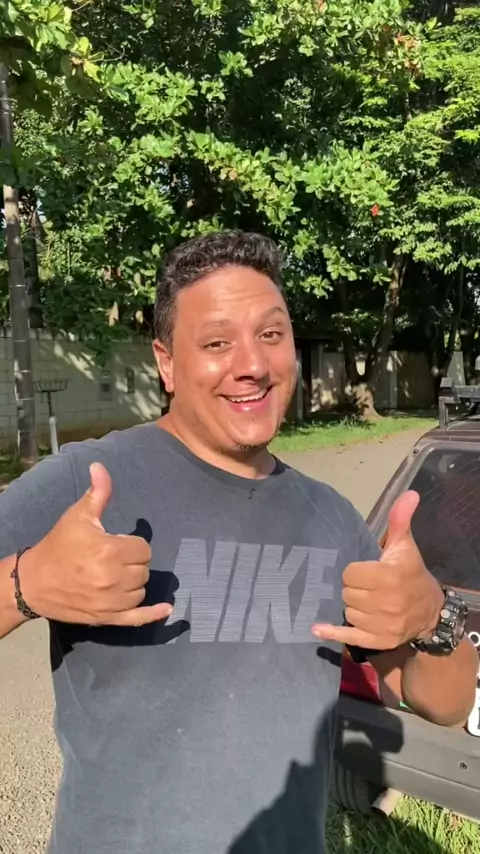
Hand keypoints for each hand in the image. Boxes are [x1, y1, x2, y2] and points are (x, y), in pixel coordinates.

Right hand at [20, 463, 171, 626]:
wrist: (33, 582)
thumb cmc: (58, 546)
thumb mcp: (77, 516)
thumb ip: (97, 493)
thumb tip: (100, 466)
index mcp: (110, 551)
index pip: (144, 549)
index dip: (132, 545)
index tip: (116, 544)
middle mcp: (114, 578)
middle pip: (144, 569)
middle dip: (132, 562)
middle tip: (111, 559)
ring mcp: (112, 602)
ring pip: (141, 591)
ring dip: (133, 583)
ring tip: (114, 576)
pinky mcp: (108, 618)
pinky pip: (138, 618)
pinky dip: (154, 614)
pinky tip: (167, 609)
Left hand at [312, 491, 443, 650]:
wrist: (430, 610)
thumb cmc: (411, 572)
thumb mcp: (404, 545)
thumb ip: (399, 520)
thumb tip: (410, 494)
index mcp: (390, 576)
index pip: (349, 573)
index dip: (355, 571)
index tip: (366, 571)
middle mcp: (387, 602)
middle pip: (347, 593)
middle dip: (354, 589)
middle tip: (367, 587)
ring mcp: (383, 624)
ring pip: (347, 611)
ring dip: (353, 606)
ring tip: (368, 601)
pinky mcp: (380, 641)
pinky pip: (348, 636)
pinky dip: (332, 633)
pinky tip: (316, 629)